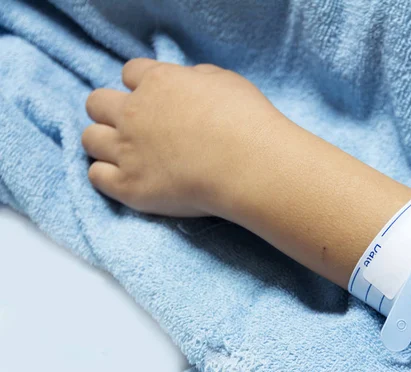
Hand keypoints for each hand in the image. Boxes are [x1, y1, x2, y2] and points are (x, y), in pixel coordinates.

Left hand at [82, 58, 284, 216]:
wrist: (248, 165)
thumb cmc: (246, 120)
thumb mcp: (225, 81)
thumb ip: (196, 78)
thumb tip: (187, 83)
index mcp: (157, 82)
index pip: (131, 72)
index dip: (142, 85)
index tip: (155, 98)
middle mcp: (133, 112)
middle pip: (97, 102)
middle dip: (111, 111)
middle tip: (135, 126)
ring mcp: (127, 150)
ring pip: (90, 139)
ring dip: (104, 143)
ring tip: (126, 154)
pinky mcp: (128, 186)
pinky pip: (96, 176)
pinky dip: (106, 175)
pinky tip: (126, 178)